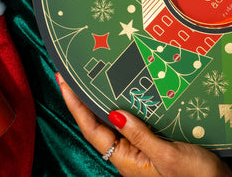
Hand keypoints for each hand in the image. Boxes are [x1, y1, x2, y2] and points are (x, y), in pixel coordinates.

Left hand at [57, 73, 231, 176]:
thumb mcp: (167, 155)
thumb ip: (140, 134)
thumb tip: (113, 113)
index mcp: (126, 159)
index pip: (92, 129)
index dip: (75, 105)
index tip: (63, 82)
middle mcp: (129, 154)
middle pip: (98, 124)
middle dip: (83, 99)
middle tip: (72, 73)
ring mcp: (140, 149)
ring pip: (114, 122)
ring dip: (102, 100)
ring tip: (92, 77)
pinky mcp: (155, 144)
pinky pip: (133, 122)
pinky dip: (125, 104)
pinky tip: (127, 91)